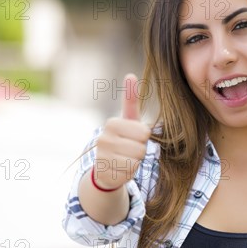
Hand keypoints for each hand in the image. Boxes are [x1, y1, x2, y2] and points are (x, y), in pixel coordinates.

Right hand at [94, 74, 151, 190]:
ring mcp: (102, 156)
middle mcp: (103, 138)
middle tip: (128, 150)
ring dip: (135, 162)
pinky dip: (129, 172)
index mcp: (111, 123)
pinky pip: (129, 172)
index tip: (133, 137)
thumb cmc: (122, 140)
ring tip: (124, 159)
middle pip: (141, 147)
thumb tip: (130, 74)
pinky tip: (120, 169)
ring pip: (135, 160)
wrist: (106, 167)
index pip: (144, 132)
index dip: (143, 137)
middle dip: (139, 151)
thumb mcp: (128, 121)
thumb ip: (130, 100)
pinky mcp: (104, 172)